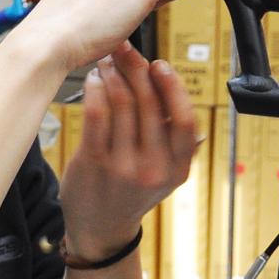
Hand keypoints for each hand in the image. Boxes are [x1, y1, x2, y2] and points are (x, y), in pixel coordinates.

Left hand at [59, 40, 197, 257]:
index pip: (184, 120)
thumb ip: (173, 139)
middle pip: (150, 104)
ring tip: (108, 61)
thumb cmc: (132, 193)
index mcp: (178, 169)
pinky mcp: (94, 163)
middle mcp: (154, 169)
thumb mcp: (165, 174)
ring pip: (122, 103)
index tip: (159, 65)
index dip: (173, 87)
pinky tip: (94, 80)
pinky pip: (97, 114)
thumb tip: (172, 87)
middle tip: (126, 50)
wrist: (101, 228)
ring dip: (114, 74)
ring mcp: (123, 167)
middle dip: (137, 69)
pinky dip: (96, 90)